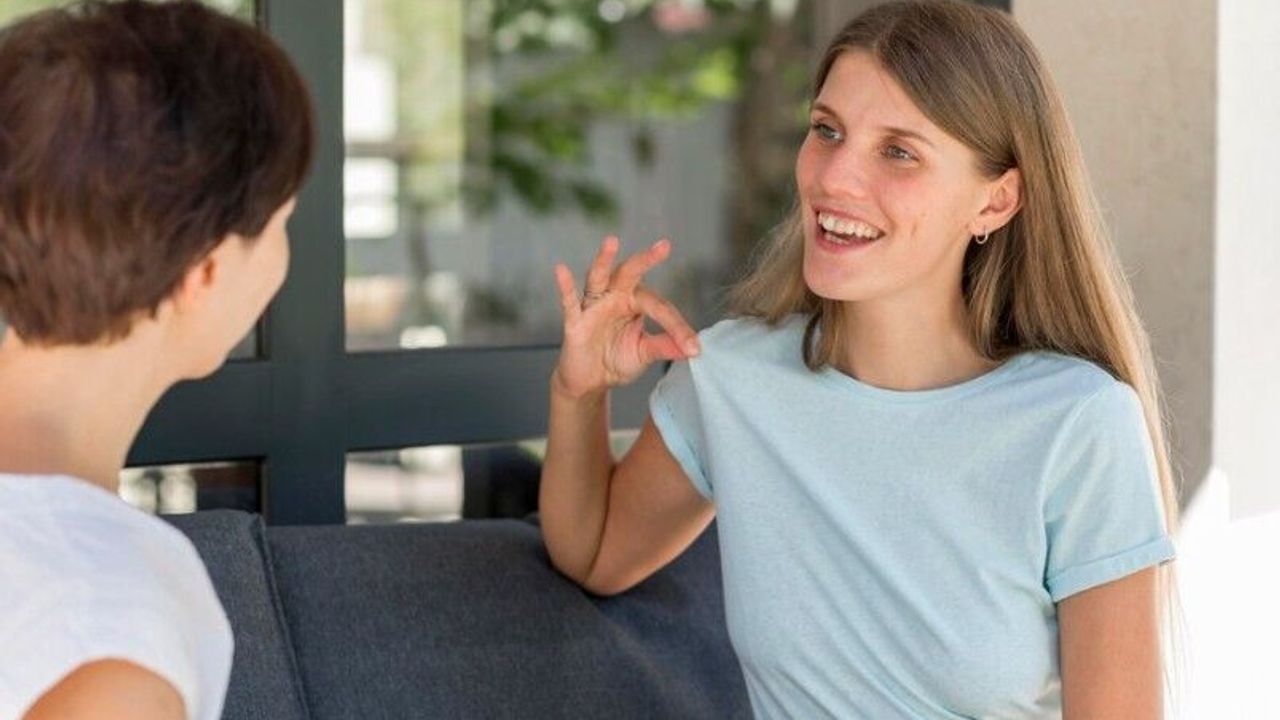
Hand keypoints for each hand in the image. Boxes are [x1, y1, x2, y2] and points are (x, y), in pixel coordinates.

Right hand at [552, 236, 700, 398]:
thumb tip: (693, 348)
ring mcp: (593, 306)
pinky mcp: (575, 321)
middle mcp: (615, 298)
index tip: (692, 347)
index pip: (660, 307)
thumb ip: (664, 347)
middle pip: (630, 273)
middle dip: (645, 259)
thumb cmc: (616, 360)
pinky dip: (565, 286)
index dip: (677, 327)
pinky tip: (561, 269)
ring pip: (598, 277)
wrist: (589, 381)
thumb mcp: (644, 353)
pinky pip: (570, 302)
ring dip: (604, 260)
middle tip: (664, 246)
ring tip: (611, 241)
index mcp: (635, 303)